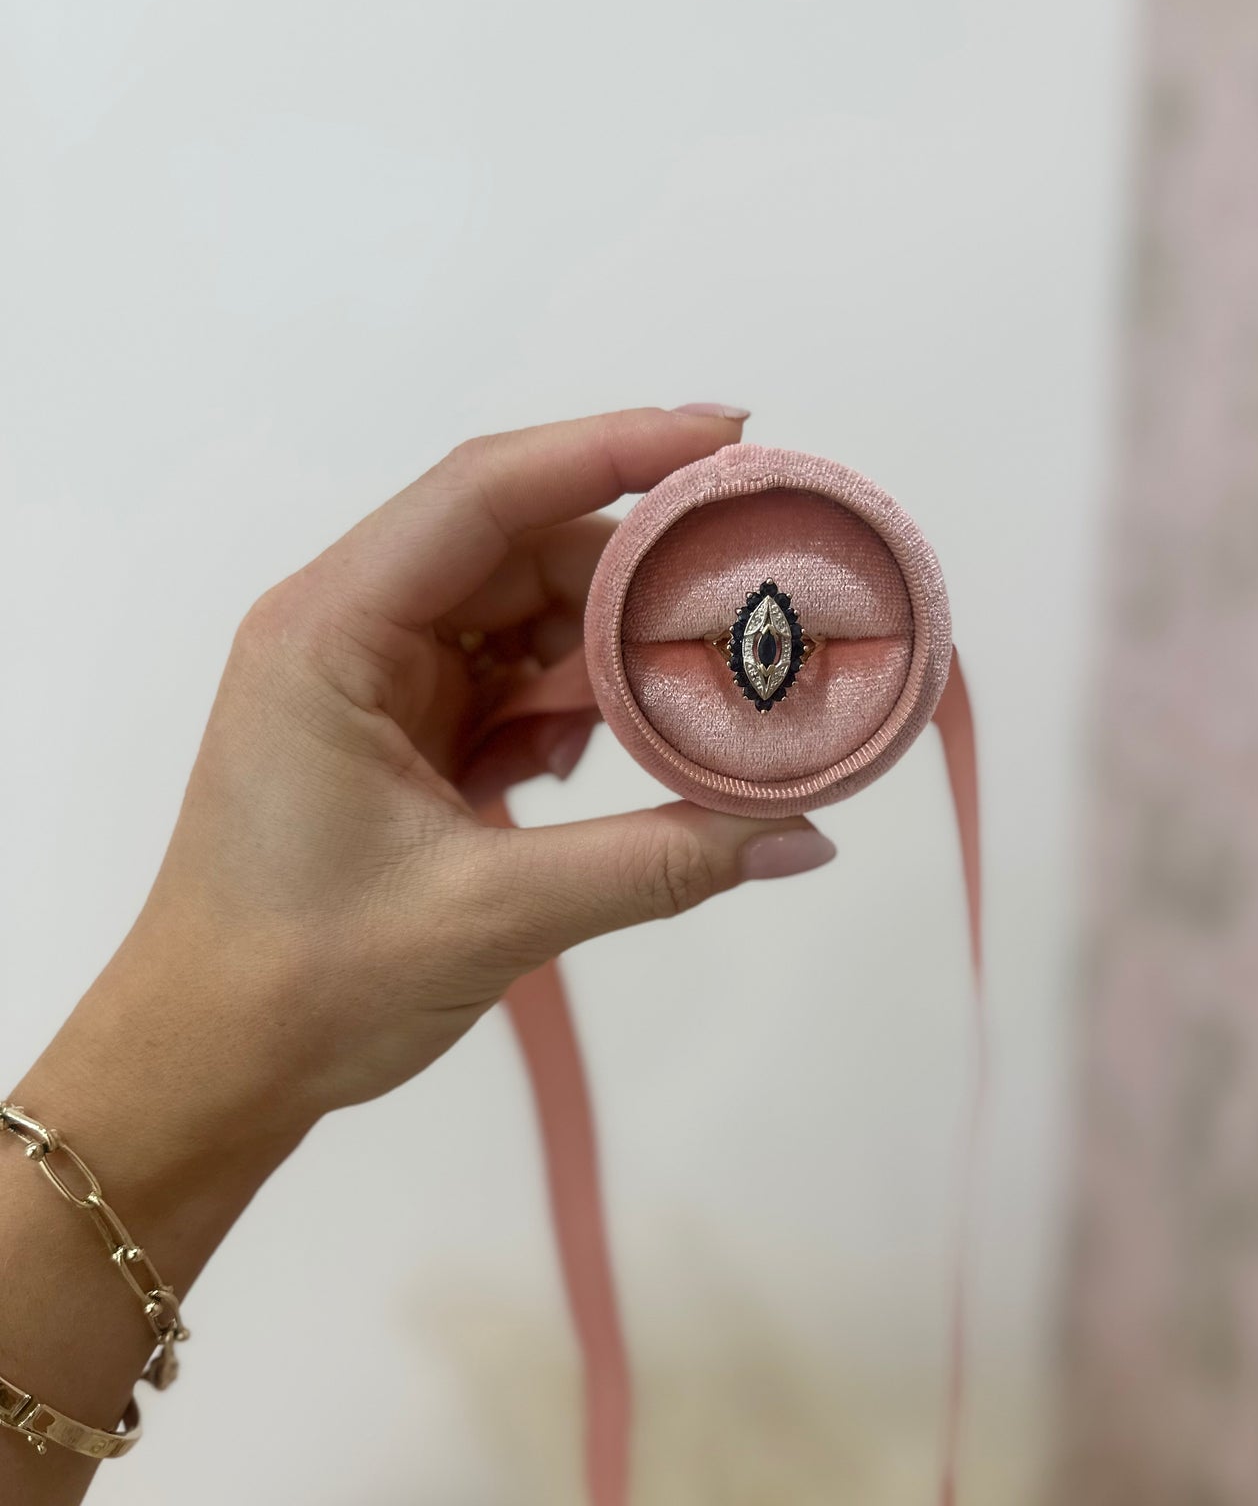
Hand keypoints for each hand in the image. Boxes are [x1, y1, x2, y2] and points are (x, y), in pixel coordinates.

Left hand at [51, 408, 835, 1151]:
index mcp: (331, 634)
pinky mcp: (408, 737)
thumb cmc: (296, 983)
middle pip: (523, 551)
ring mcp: (381, 684)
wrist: (210, 1067)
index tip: (727, 439)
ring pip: (530, 620)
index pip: (485, 493)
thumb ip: (656, 862)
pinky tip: (624, 761)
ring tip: (706, 704)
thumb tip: (799, 838)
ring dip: (616, 659)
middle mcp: (351, 633)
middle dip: (640, 578)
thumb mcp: (490, 914)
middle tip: (755, 606)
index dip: (612, 449)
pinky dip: (581, 714)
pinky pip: (517, 686)